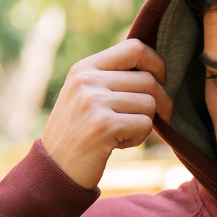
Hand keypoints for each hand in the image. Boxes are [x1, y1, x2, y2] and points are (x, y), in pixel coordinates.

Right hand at [41, 39, 173, 189]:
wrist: (55, 168)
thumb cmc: (78, 133)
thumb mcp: (85, 96)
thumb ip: (112, 79)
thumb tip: (156, 70)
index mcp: (85, 68)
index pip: (134, 47)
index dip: (156, 63)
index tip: (161, 80)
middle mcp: (88, 80)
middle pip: (148, 80)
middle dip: (161, 102)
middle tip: (159, 118)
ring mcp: (94, 101)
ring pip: (149, 104)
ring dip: (145, 124)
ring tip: (123, 133)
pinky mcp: (104, 125)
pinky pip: (145, 125)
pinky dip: (139, 138)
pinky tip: (118, 144)